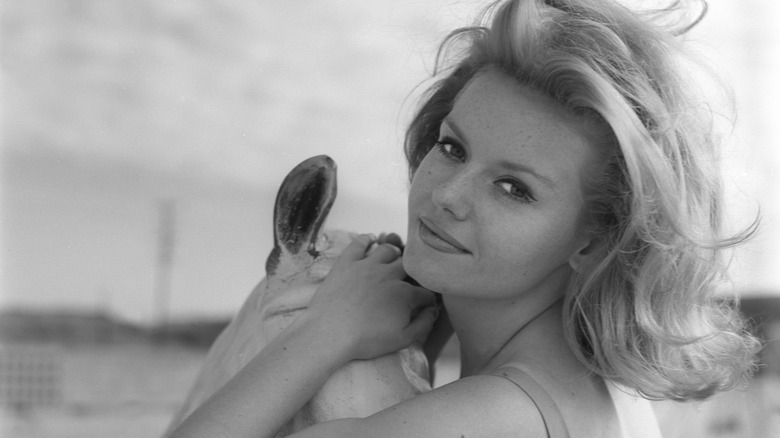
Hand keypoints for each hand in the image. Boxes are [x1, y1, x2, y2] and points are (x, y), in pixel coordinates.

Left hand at [306, 234, 437, 360]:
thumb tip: (433, 311)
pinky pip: (358, 244)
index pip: (424, 292)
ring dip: (394, 253)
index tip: (426, 303)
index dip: (428, 298)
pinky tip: (370, 240)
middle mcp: (389, 273)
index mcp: (405, 293)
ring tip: (394, 257)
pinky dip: (366, 239)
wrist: (330, 332)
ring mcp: (367, 265)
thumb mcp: (402, 339)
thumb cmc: (366, 339)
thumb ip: (423, 324)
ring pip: (386, 250)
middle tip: (410, 278)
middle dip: (413, 271)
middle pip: (407, 266)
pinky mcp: (346, 262)